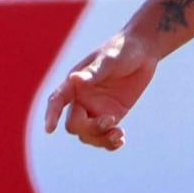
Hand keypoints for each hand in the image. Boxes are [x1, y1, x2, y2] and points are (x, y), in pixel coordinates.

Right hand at [43, 29, 159, 149]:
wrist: (143, 50)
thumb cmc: (123, 49)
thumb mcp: (109, 60)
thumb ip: (93, 72)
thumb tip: (74, 78)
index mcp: (76, 83)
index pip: (58, 100)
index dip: (51, 115)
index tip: (49, 130)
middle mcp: (83, 98)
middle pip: (74, 125)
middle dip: (90, 129)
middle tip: (111, 121)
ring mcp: (97, 108)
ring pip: (88, 135)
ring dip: (101, 139)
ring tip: (119, 135)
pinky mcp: (112, 114)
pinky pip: (105, 136)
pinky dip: (109, 143)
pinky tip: (121, 139)